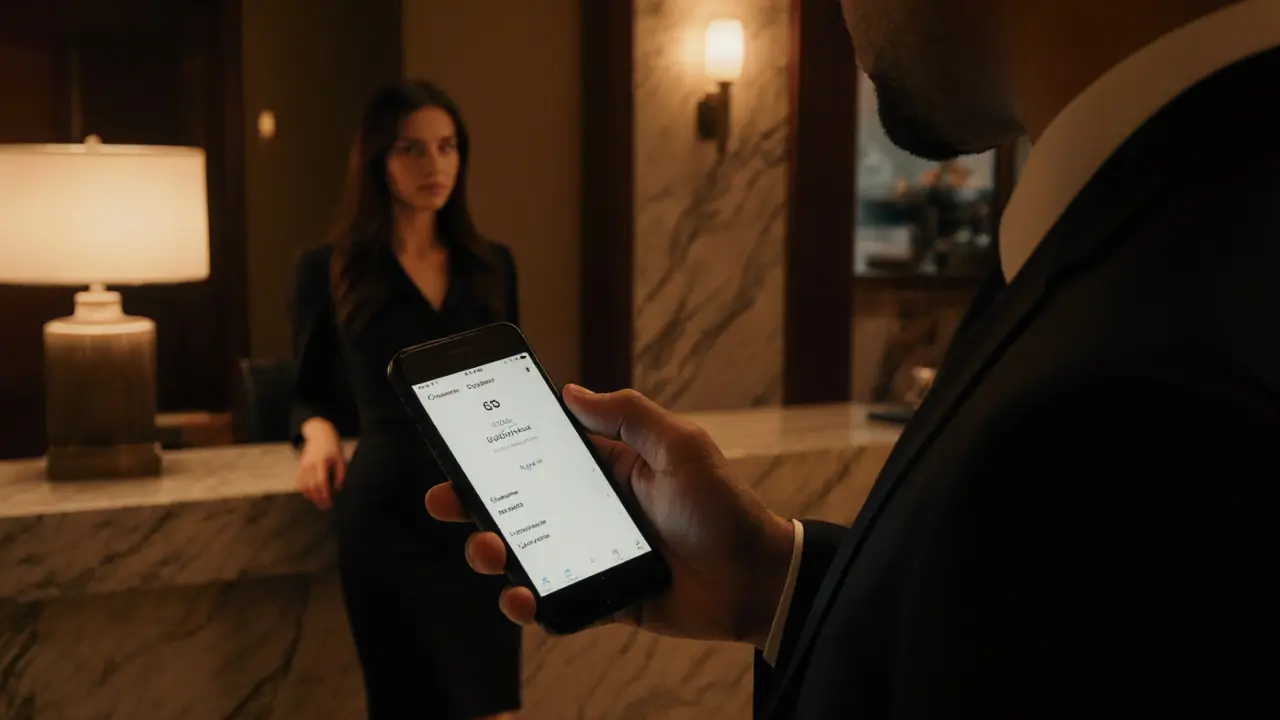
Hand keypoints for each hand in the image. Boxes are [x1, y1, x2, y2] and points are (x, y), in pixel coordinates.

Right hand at [297, 418, 344, 509]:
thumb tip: (337, 490)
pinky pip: (300, 482)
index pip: (321, 482)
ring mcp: (304, 466)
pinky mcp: (301, 466)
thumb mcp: (340, 459)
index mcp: (322, 462)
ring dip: (311, 497)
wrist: (319, 434)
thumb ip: (340, 475)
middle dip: (318, 499)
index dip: (324, 494)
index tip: (329, 503)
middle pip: (312, 486)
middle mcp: (310, 465)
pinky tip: (310, 497)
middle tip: (325, 507)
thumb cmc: (333, 447)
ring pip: (304, 485)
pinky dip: (304, 491)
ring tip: (319, 504)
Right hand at [424, 385, 794, 647]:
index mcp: (608, 470)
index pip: (540, 454)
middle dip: (474, 503)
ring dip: (493, 552)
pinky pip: (554, 603)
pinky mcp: (601, 599)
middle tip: (445, 500)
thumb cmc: (723, 507)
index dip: (497, 451)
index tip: (459, 445)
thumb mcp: (681, 446)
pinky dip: (529, 604)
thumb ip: (629, 416)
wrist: (757, 579)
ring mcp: (592, 557)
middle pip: (518, 505)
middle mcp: (592, 512)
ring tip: (488, 550)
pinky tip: (522, 597)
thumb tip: (570, 392)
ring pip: (525, 555)